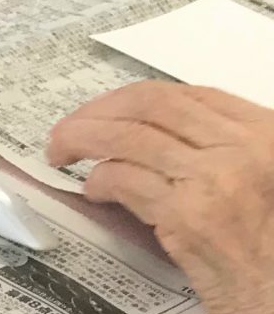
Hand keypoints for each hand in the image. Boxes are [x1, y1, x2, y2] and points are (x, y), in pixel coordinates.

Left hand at [47, 83, 273, 313]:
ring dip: (82, 139)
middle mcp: (245, 147)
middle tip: (69, 128)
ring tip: (60, 152)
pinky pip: (125, 180)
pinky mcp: (188, 218)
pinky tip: (93, 193)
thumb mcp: (265, 184)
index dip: (135, 99)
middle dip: (99, 110)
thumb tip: (161, 138)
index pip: (190, 95)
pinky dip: (99, 181)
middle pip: (153, 106)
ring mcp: (215, 180)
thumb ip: (227, 153)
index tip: (106, 111)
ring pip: (129, 138)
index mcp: (268, 133)